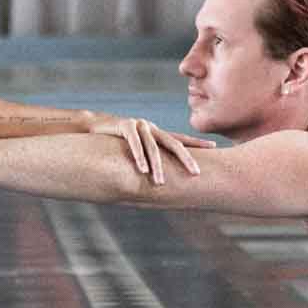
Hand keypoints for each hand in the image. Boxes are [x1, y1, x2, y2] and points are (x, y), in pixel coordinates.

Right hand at [86, 114, 212, 184]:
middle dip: (185, 158)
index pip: (180, 138)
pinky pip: (134, 143)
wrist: (92, 127)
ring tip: (160, 182)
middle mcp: (151, 128)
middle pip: (173, 143)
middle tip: (196, 173)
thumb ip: (149, 157)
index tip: (214, 146)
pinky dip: (138, 157)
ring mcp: (139, 125)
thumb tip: (161, 177)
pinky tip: (142, 169)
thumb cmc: (116, 141)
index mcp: (156, 133)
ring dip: (157, 166)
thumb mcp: (136, 148)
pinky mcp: (124, 126)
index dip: (197, 142)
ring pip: (152, 147)